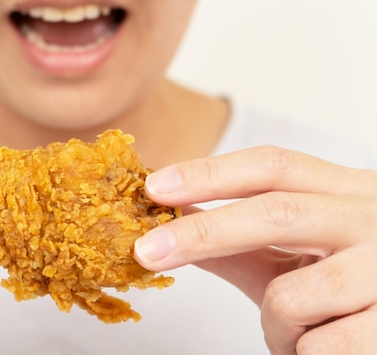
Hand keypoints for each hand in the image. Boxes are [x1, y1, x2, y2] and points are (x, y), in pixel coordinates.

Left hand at [134, 145, 376, 354]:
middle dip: (203, 233)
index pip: (273, 166)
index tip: (155, 187)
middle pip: (277, 212)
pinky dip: (302, 353)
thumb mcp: (291, 256)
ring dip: (275, 324)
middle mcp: (373, 218)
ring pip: (291, 295)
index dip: (209, 172)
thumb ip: (235, 237)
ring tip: (300, 332)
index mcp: (346, 192)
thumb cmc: (341, 290)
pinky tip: (328, 347)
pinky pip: (319, 347)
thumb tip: (169, 218)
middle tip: (147, 250)